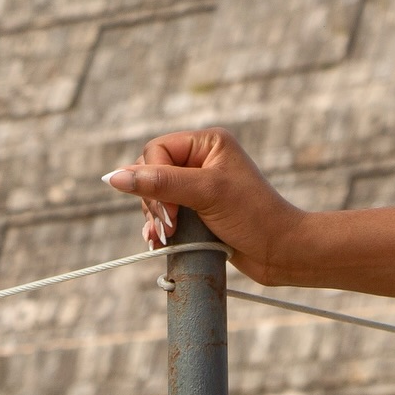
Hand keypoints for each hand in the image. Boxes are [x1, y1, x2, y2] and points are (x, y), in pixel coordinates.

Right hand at [102, 127, 303, 282]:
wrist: (280, 251)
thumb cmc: (251, 215)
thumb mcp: (205, 194)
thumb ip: (160, 183)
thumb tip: (114, 177)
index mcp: (207, 142)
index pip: (157, 150)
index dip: (152, 180)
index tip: (169, 213)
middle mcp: (202, 159)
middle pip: (152, 172)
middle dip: (153, 202)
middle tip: (170, 227)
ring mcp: (199, 185)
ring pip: (155, 195)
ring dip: (155, 218)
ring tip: (163, 239)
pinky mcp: (198, 210)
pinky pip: (165, 213)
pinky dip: (159, 227)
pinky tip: (158, 242)